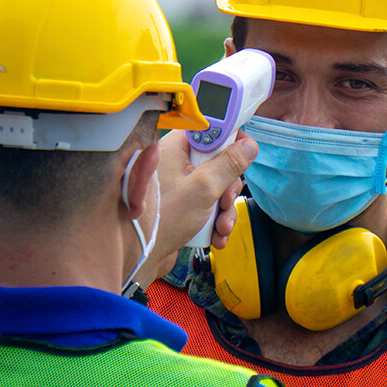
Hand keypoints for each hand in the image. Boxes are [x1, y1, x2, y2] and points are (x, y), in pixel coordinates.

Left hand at [140, 130, 257, 283]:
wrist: (138, 257)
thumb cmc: (161, 219)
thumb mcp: (203, 188)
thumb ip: (229, 164)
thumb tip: (248, 146)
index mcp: (175, 148)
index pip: (210, 130)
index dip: (229, 140)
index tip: (242, 153)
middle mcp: (176, 164)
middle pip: (219, 162)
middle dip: (228, 187)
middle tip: (225, 201)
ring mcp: (180, 186)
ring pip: (217, 188)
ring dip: (225, 210)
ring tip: (222, 227)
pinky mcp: (183, 206)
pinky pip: (208, 206)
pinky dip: (215, 220)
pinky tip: (216, 235)